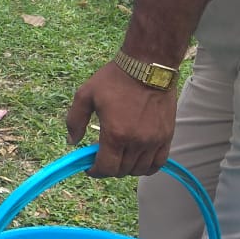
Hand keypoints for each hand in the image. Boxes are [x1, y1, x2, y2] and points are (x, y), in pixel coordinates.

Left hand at [66, 62, 176, 176]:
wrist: (147, 66)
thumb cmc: (114, 79)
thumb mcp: (85, 95)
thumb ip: (75, 120)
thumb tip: (72, 142)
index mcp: (115, 134)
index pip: (106, 168)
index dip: (95, 171)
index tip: (89, 167)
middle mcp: (137, 142)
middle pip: (122, 171)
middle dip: (109, 168)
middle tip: (102, 157)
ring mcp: (154, 140)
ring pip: (140, 169)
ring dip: (127, 168)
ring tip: (118, 156)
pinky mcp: (167, 136)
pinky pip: (159, 163)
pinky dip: (147, 166)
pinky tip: (137, 160)